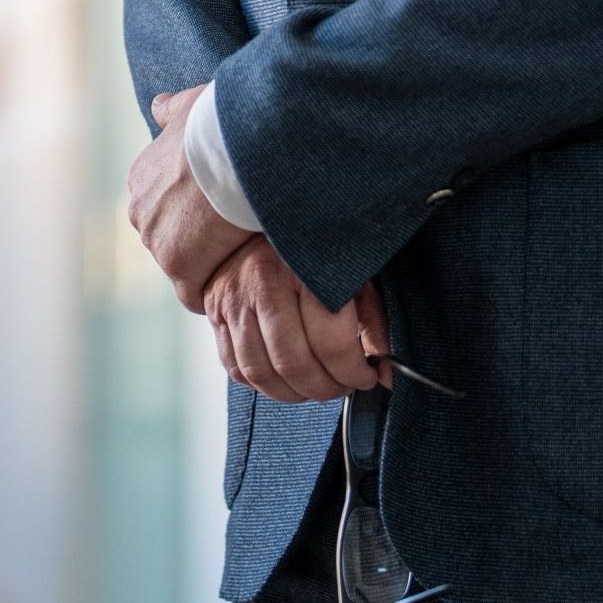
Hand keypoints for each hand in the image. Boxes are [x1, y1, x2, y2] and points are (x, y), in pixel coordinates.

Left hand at [130, 87, 251, 306]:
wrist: (235, 146)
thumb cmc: (218, 123)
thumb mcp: (190, 107)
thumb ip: (172, 111)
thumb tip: (159, 105)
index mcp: (142, 178)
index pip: (163, 208)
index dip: (191, 214)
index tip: (218, 213)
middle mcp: (140, 210)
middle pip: (169, 238)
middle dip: (197, 240)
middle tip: (235, 235)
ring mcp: (156, 240)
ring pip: (182, 264)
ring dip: (209, 264)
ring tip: (242, 256)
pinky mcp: (179, 265)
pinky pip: (193, 293)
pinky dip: (213, 291)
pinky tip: (237, 282)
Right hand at [202, 241, 388, 404]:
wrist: (269, 209)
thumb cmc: (317, 242)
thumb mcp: (354, 271)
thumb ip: (373, 322)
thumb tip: (388, 373)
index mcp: (303, 267)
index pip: (331, 344)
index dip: (354, 373)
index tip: (366, 376)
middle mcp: (262, 280)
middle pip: (294, 363)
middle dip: (325, 388)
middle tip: (341, 387)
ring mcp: (232, 296)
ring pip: (260, 371)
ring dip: (292, 393)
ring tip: (314, 387)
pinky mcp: (215, 310)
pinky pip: (233, 365)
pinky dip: (260, 383)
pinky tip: (282, 378)